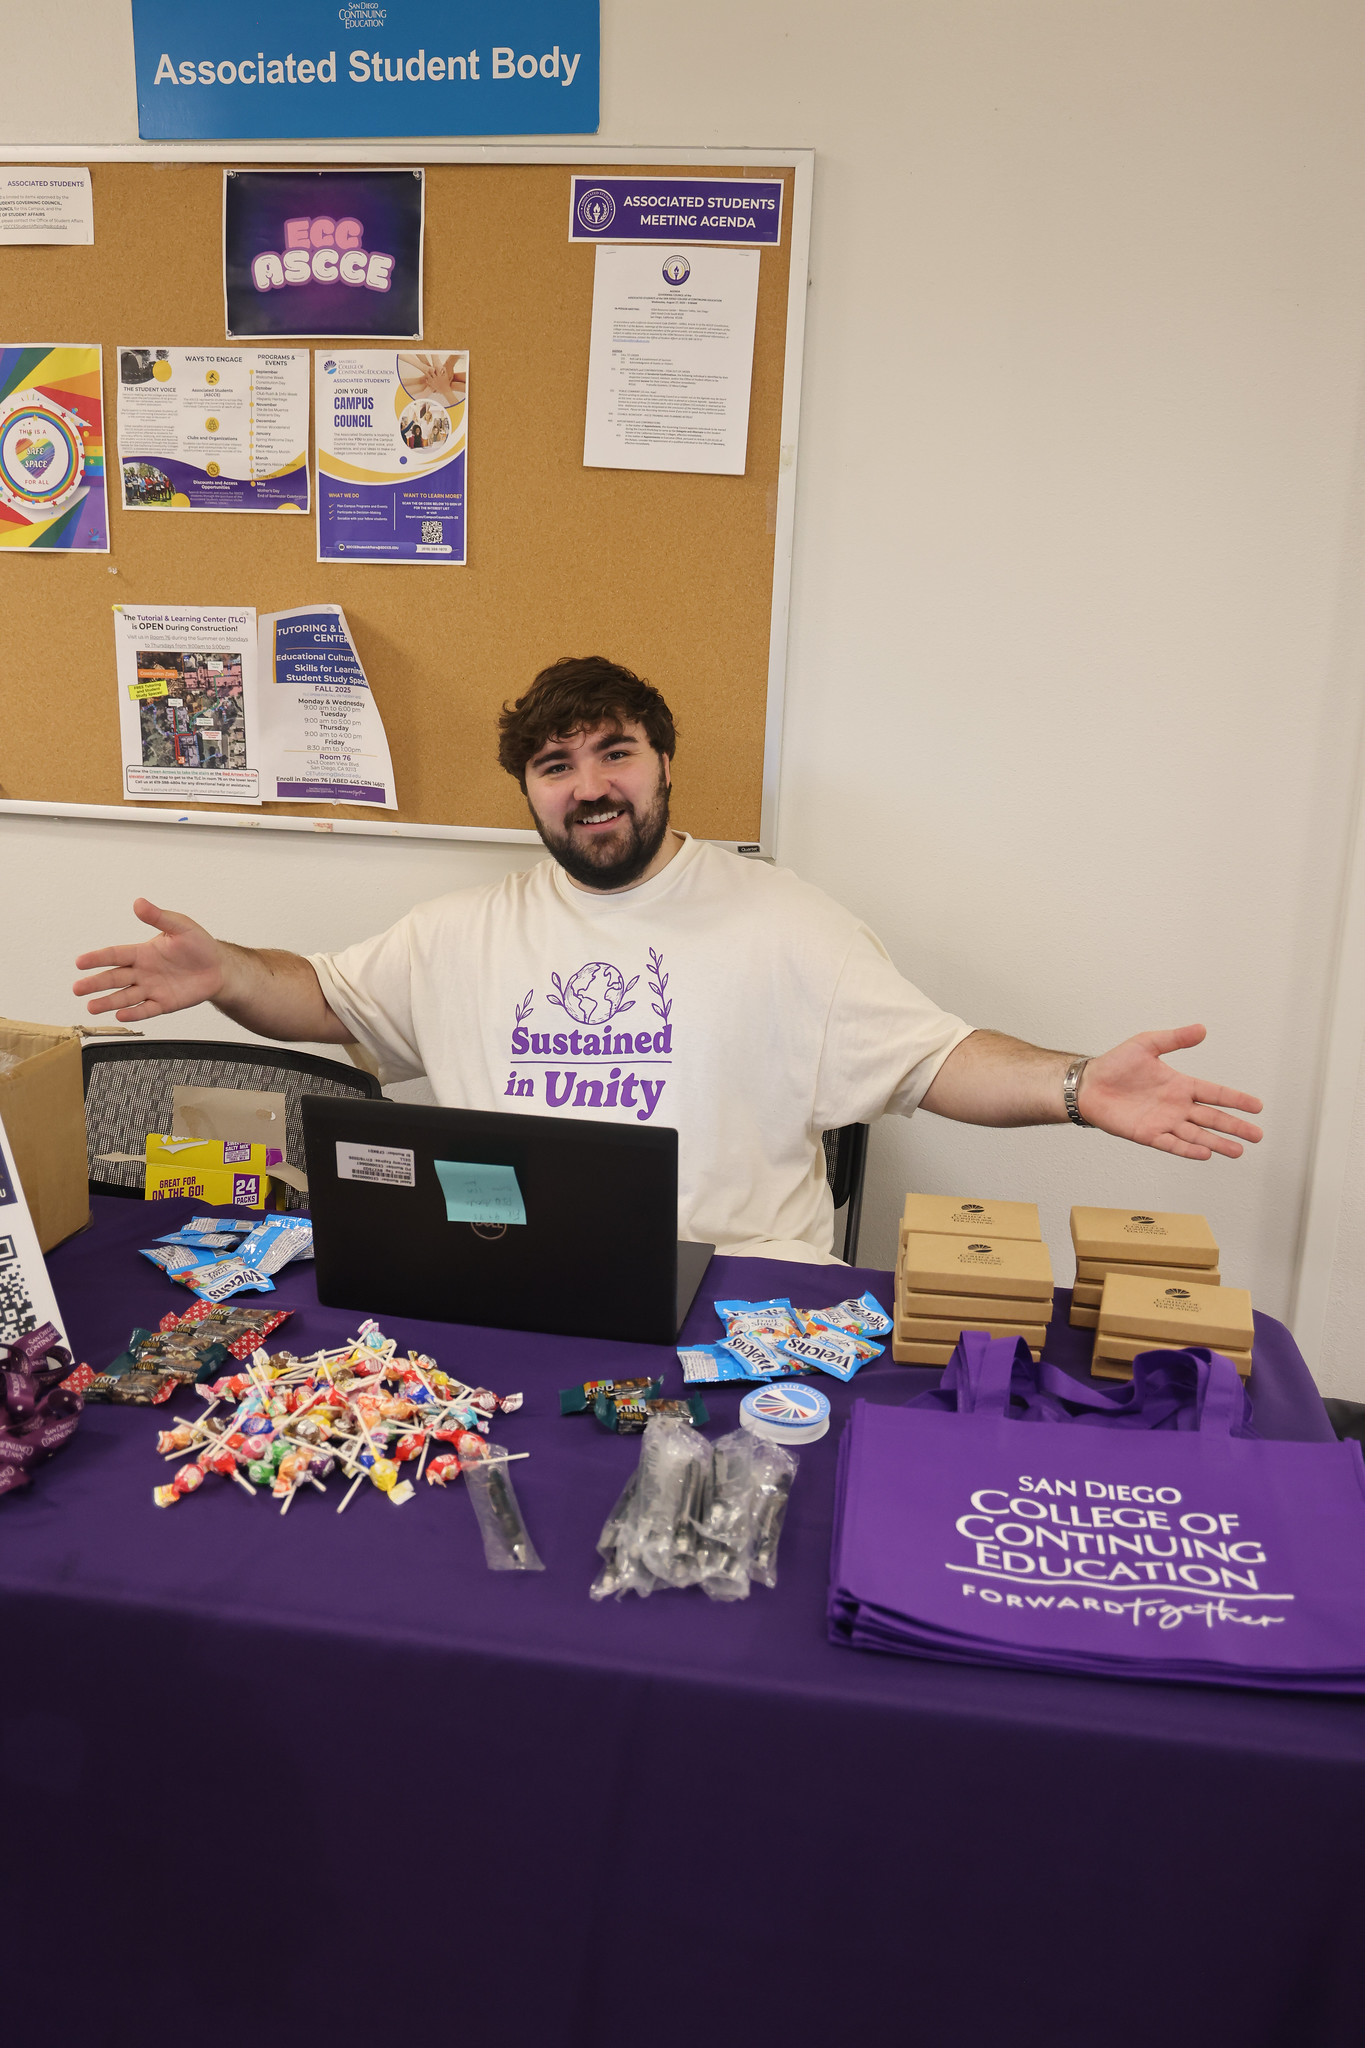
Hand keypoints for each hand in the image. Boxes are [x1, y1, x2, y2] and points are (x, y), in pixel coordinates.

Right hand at [73, 899, 226, 1021]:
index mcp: (142, 952)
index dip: (97, 958)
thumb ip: (159, 917)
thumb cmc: (199, 945)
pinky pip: (146, 1009)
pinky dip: (134, 1013)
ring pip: (125, 996)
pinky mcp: (163, 1003)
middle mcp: (142, 971)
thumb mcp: (181, 926)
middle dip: (95, 984)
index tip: (80, 962)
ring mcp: (151, 989)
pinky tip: (120, 1015)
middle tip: (77, 989)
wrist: (218, 968)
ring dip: (108, 1002)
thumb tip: (138, 902)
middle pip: (114, 978)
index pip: (115, 954)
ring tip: (91, 1007)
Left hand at [1077, 1025, 1262, 1160]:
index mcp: (1180, 1084)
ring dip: (1217, 1142)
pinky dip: (1188, 1149)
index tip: (1257, 1106)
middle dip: (1235, 1126)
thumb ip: (1175, 1038)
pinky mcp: (1148, 1134)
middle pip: (1212, 1118)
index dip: (1236, 1099)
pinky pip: (1172, 1144)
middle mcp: (1176, 1105)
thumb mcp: (1146, 1044)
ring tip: (1238, 1151)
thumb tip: (1202, 1029)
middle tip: (1258, 1135)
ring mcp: (1163, 1121)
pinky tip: (1205, 1153)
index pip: (1215, 1093)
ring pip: (1197, 1134)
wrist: (1088, 1085)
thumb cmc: (1115, 1064)